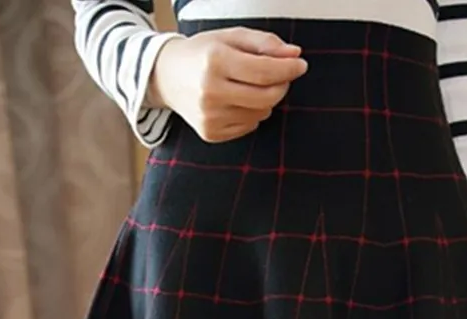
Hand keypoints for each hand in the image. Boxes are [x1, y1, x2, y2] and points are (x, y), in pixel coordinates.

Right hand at [149, 27, 308, 142]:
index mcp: (215, 61)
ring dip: (265, 100)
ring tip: (249, 86)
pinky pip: (249, 126)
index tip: (300, 65)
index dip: (288, 69)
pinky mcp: (211, 133)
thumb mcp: (230, 37)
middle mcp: (210, 92)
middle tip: (280, 75)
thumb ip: (264, 43)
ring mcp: (210, 116)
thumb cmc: (202, 54)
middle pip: (267, 97)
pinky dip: (251, 113)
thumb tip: (294, 54)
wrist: (167, 77)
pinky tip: (237, 101)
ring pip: (261, 113)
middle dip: (281, 85)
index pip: (265, 71)